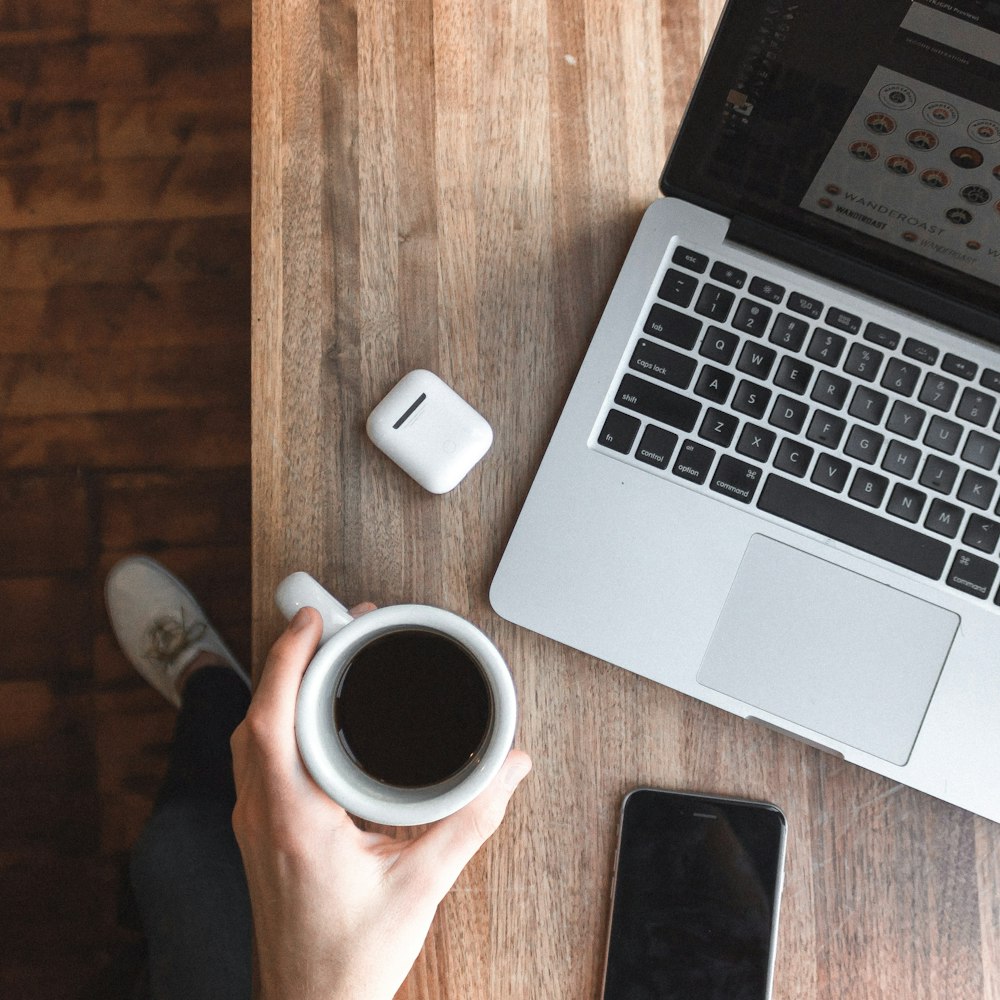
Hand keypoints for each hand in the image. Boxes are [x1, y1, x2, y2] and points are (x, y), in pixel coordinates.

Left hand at [230, 605, 531, 999]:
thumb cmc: (349, 961)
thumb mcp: (420, 886)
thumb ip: (470, 820)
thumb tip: (508, 767)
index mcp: (294, 821)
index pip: (271, 721)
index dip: (288, 660)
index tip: (314, 620)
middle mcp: (262, 816)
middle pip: (257, 716)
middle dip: (291, 659)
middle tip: (332, 624)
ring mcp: (255, 826)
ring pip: (252, 737)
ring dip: (280, 689)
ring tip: (322, 657)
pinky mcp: (261, 835)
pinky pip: (258, 759)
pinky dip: (279, 720)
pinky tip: (310, 717)